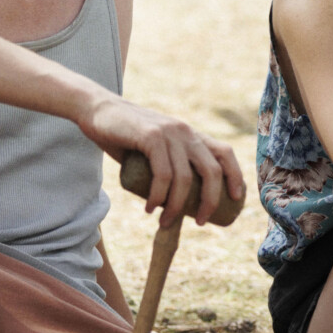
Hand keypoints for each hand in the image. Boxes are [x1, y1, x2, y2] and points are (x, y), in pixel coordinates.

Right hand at [80, 93, 243, 226]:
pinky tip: (150, 207)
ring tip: (164, 222)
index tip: (236, 199)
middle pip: (212, 170)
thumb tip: (175, 202)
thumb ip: (166, 167)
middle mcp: (185, 131)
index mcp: (191, 134)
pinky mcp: (151, 136)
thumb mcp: (154, 149)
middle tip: (200, 222)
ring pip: (184, 178)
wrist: (95, 110)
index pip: (225, 153)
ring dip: (176, 206)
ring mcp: (169, 132)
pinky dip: (158, 196)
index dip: (235, 176)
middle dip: (210, 201)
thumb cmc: (124, 137)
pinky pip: (162, 174)